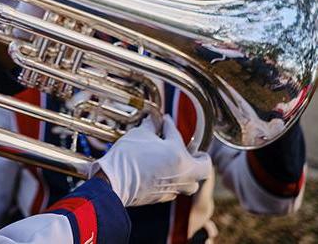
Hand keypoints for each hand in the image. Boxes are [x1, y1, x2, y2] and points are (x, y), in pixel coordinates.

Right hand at [94, 117, 211, 206]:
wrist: (114, 182)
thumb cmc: (128, 157)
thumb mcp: (140, 134)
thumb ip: (151, 125)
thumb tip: (154, 120)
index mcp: (178, 155)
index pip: (176, 134)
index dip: (168, 124)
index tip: (164, 120)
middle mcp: (182, 174)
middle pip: (204, 168)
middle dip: (200, 158)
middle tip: (192, 150)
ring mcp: (174, 188)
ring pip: (193, 183)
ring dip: (190, 173)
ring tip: (180, 164)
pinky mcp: (163, 197)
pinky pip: (177, 189)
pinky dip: (175, 181)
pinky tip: (164, 173)